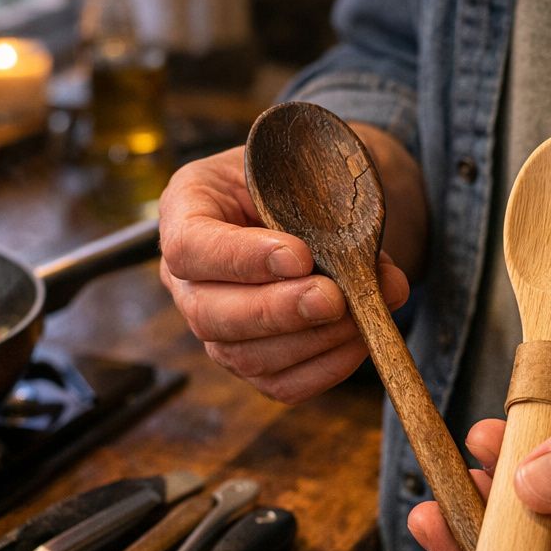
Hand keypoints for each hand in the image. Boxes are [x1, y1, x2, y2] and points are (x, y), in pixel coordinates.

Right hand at [157, 145, 407, 403]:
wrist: (318, 203)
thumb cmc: (301, 177)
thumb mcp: (301, 166)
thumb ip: (321, 207)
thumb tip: (364, 268)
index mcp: (186, 210)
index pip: (189, 247)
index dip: (241, 259)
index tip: (300, 256)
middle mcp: (188, 278)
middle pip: (210, 315)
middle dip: (278, 311)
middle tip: (333, 298)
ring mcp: (215, 327)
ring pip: (246, 357)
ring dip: (312, 340)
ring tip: (362, 313)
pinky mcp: (251, 361)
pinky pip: (281, 384)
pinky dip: (326, 367)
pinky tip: (359, 339)